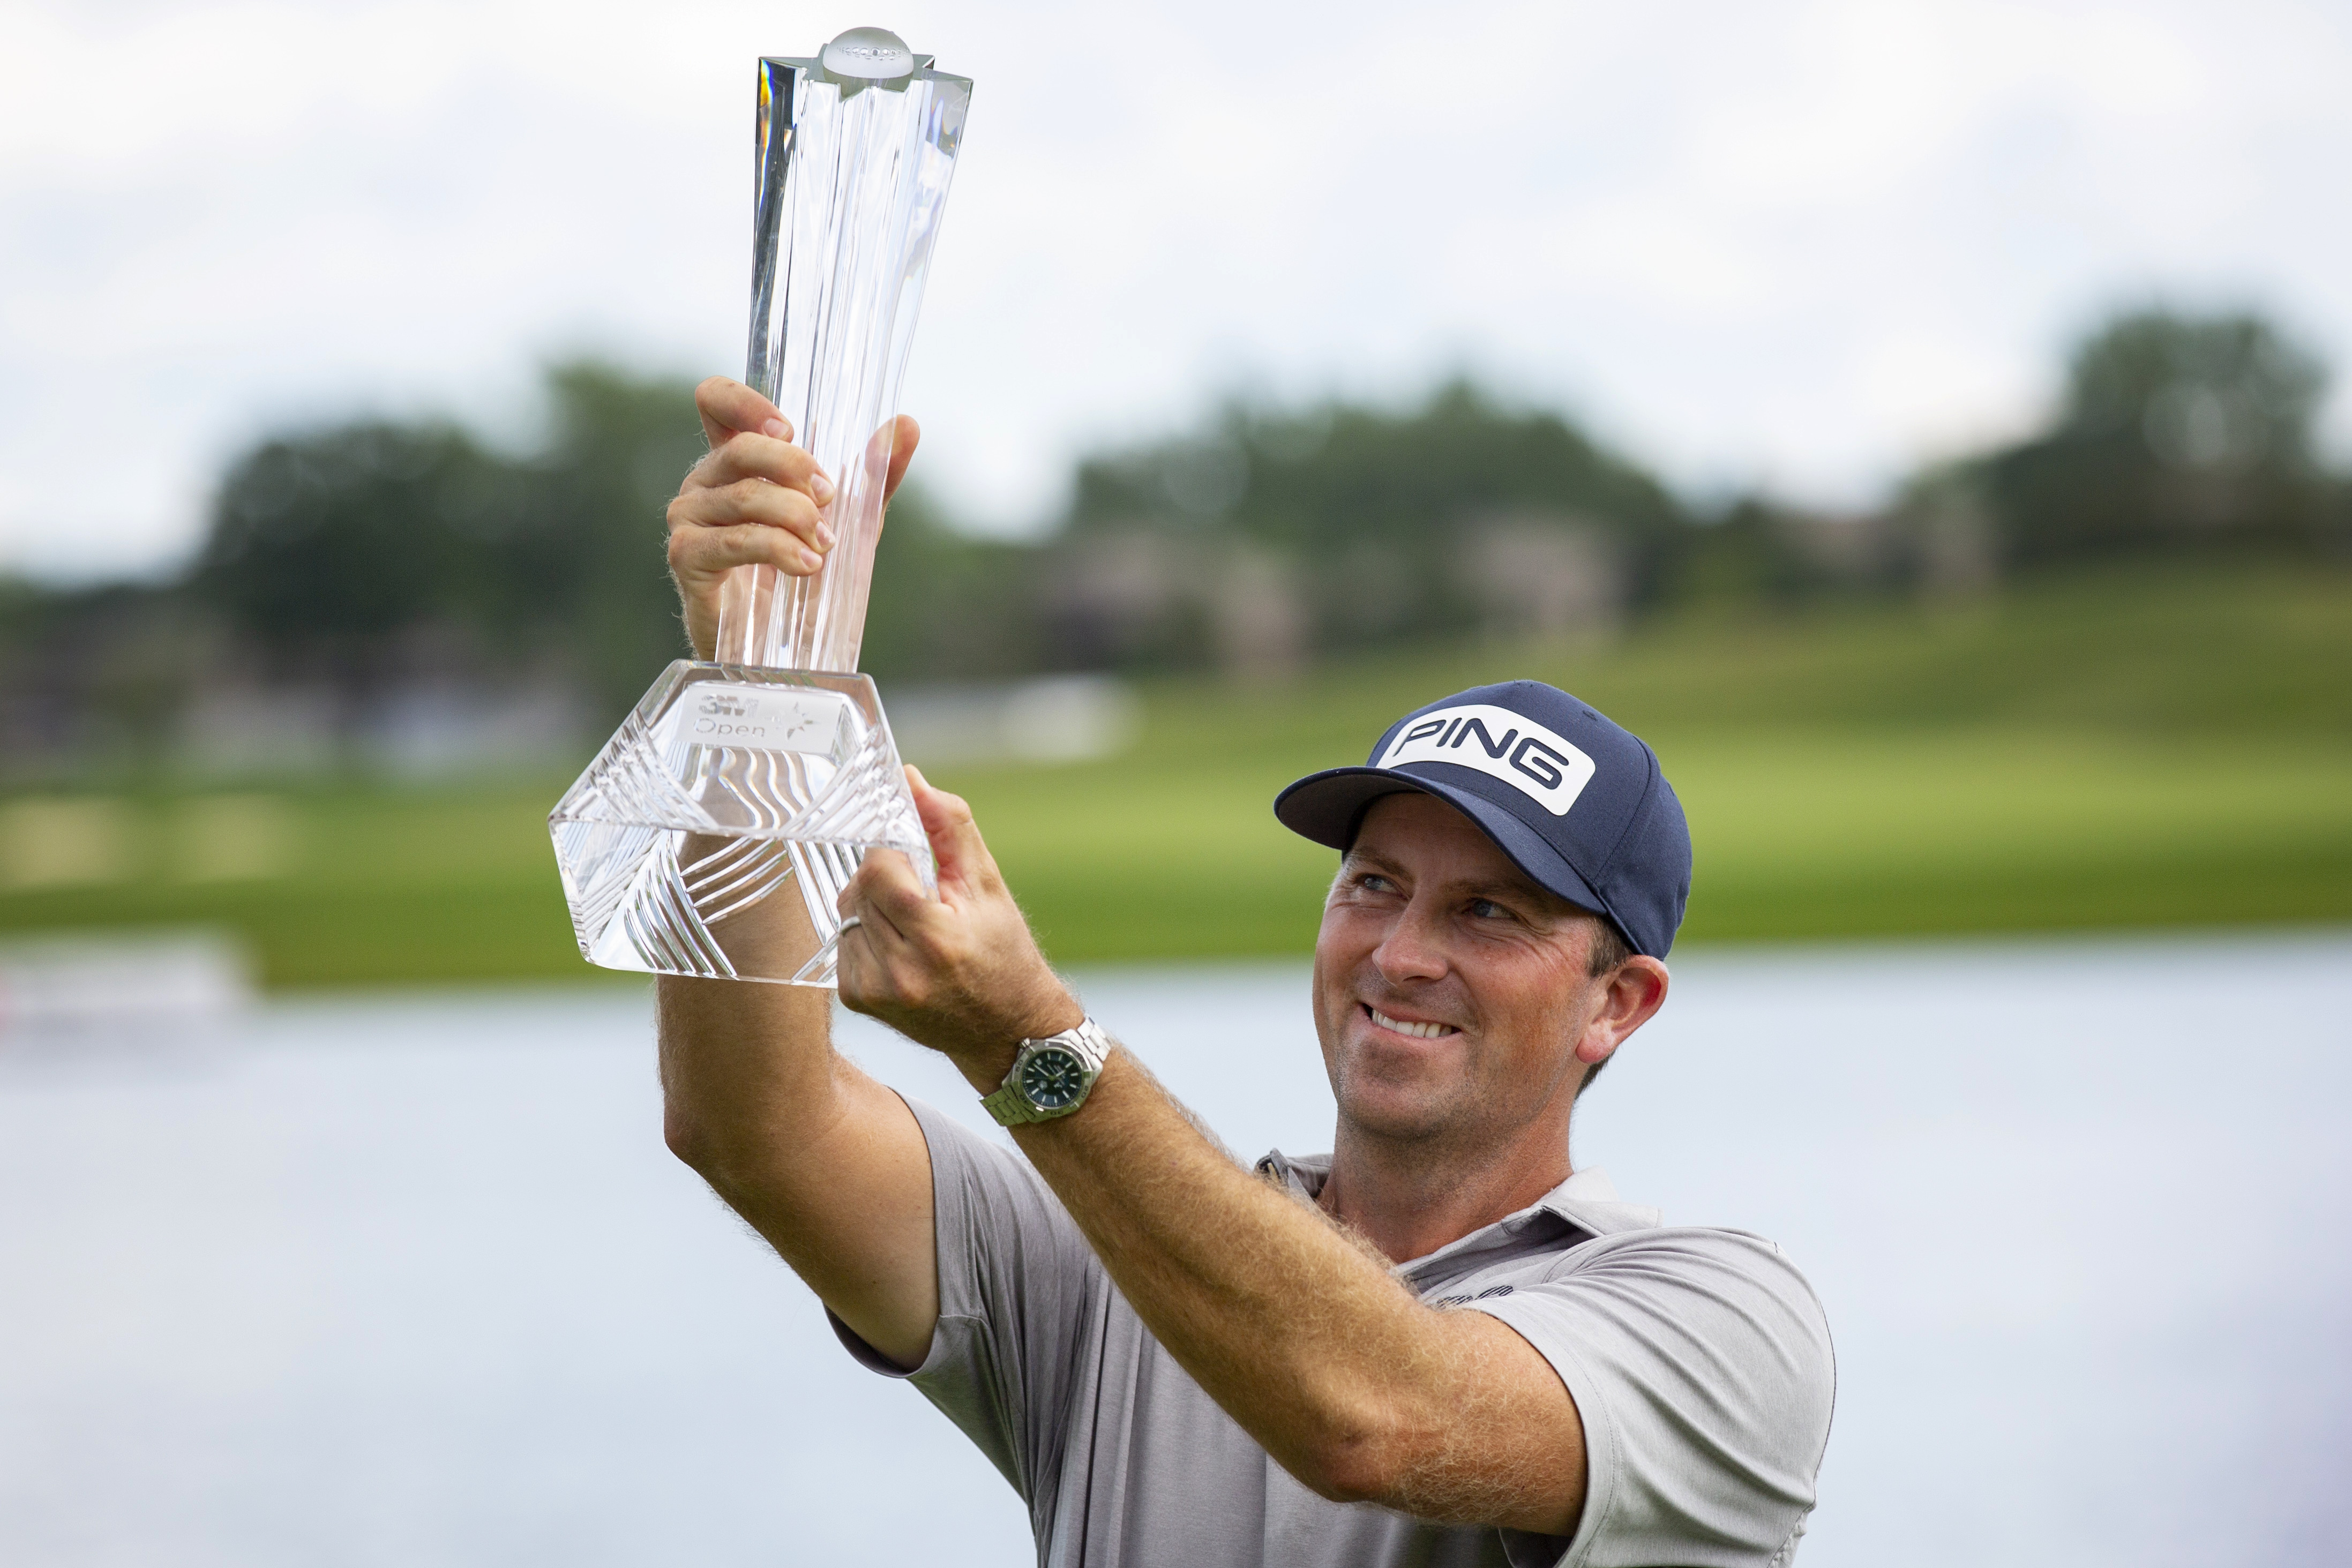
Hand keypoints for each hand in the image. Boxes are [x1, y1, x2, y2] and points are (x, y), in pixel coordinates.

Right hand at [667, 377, 920, 659]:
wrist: (783, 648)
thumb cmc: (806, 576)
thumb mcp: (849, 522)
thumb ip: (875, 474)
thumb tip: (908, 424)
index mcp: (734, 462)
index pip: (715, 402)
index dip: (747, 403)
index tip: (790, 428)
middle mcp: (704, 483)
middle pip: (741, 448)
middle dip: (796, 468)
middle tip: (829, 499)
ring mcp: (689, 519)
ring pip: (746, 496)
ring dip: (798, 518)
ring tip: (824, 547)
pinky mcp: (687, 558)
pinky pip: (737, 540)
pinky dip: (780, 549)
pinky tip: (807, 566)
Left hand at [835, 767, 1083, 1084]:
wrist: (1005, 1031)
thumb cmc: (1003, 953)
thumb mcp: (988, 886)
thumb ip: (949, 827)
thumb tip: (910, 780)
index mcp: (937, 941)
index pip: (879, 868)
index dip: (894, 852)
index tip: (917, 858)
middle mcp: (899, 972)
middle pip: (859, 887)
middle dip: (885, 876)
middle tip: (921, 892)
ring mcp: (873, 991)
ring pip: (846, 910)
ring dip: (872, 903)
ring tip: (912, 922)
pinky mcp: (856, 1000)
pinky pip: (843, 938)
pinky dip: (864, 930)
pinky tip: (898, 945)